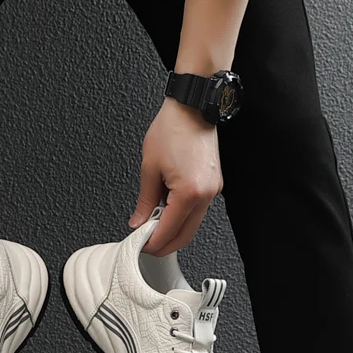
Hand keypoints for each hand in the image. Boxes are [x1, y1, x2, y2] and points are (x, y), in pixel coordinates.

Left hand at [129, 98, 222, 255]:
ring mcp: (212, 191)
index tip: (140, 245)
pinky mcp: (213, 185)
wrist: (192, 107)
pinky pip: (197, 211)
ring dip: (172, 229)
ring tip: (153, 223)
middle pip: (185, 236)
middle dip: (164, 244)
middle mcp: (205, 195)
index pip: (169, 232)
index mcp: (188, 193)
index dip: (152, 243)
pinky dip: (181, 216)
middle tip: (146, 243)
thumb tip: (139, 221)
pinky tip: (166, 210)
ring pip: (192, 225)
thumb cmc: (173, 128)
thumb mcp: (149, 167)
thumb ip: (144, 200)